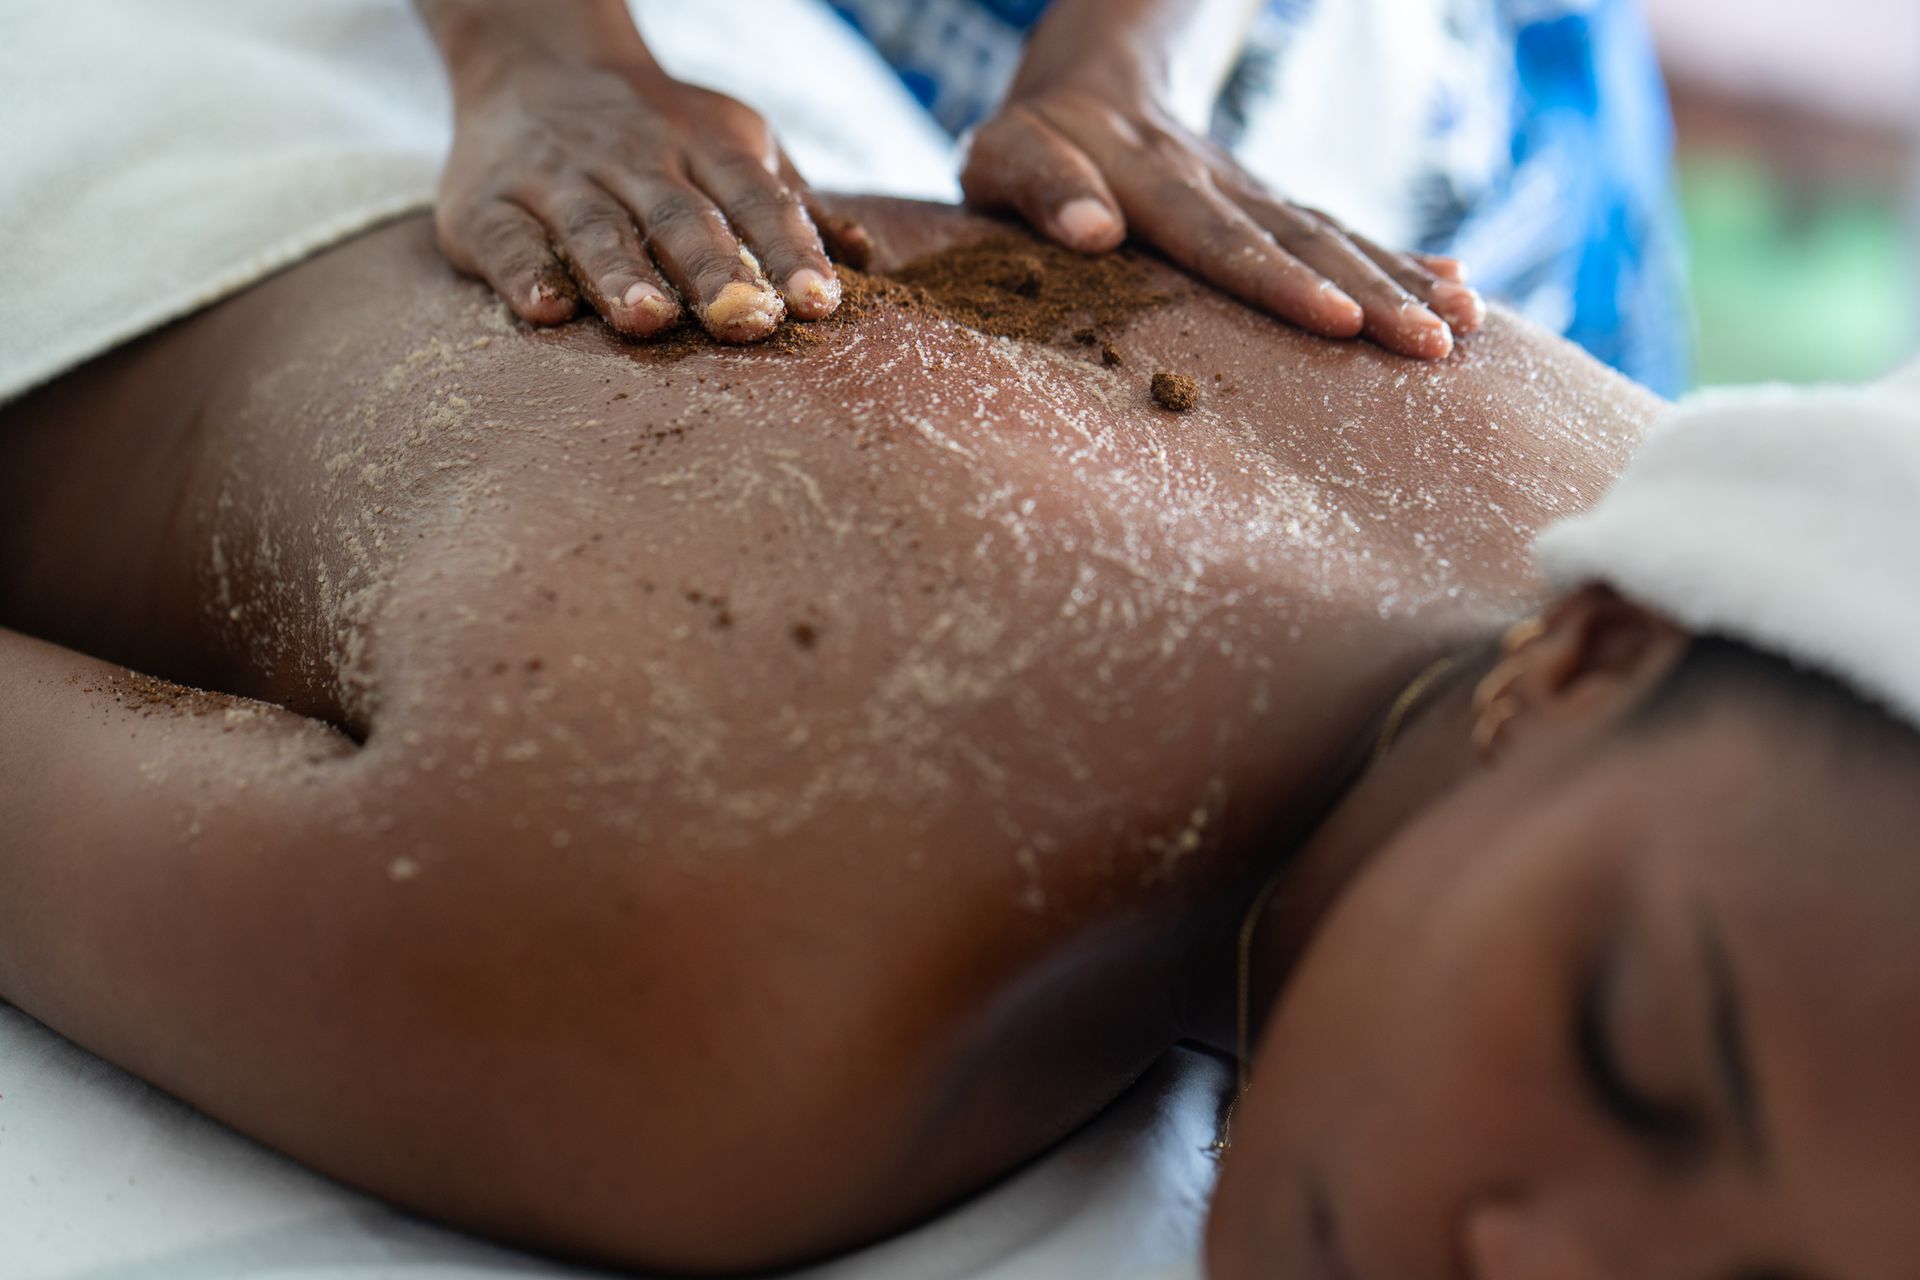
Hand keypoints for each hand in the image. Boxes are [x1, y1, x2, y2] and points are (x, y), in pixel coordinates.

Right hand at [434, 43, 870, 342]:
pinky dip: (526, 273)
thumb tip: (866, 259)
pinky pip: (508, 241)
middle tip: (747, 320)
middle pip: (680, 217)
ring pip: (595, 227)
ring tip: (649, 319)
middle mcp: (633, 157)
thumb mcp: (732, 147)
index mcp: (705, 143)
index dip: (789, 247)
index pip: (755, 196)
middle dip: (714, 270)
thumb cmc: (658, 134)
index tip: (819, 302)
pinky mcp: (485, 206)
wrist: (531, 60)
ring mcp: (556, 179)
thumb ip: (792, 206)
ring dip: (621, 273)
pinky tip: (548, 312)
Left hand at [960, 86, 1483, 358]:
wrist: (1090, 81)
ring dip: (1402, 282)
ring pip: (1335, 235)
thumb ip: (1040, 186)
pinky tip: (1459, 287)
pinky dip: (1402, 258)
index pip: (1221, 239)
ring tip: (1463, 328)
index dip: (1278, 281)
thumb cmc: (1031, 143)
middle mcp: (1216, 184)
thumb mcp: (1005, 155)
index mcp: (1150, 180)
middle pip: (1301, 241)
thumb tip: (1090, 230)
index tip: (1336, 318)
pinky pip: (1342, 231)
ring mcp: (1253, 192)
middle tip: (1431, 344)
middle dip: (1373, 295)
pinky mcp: (1273, 205)